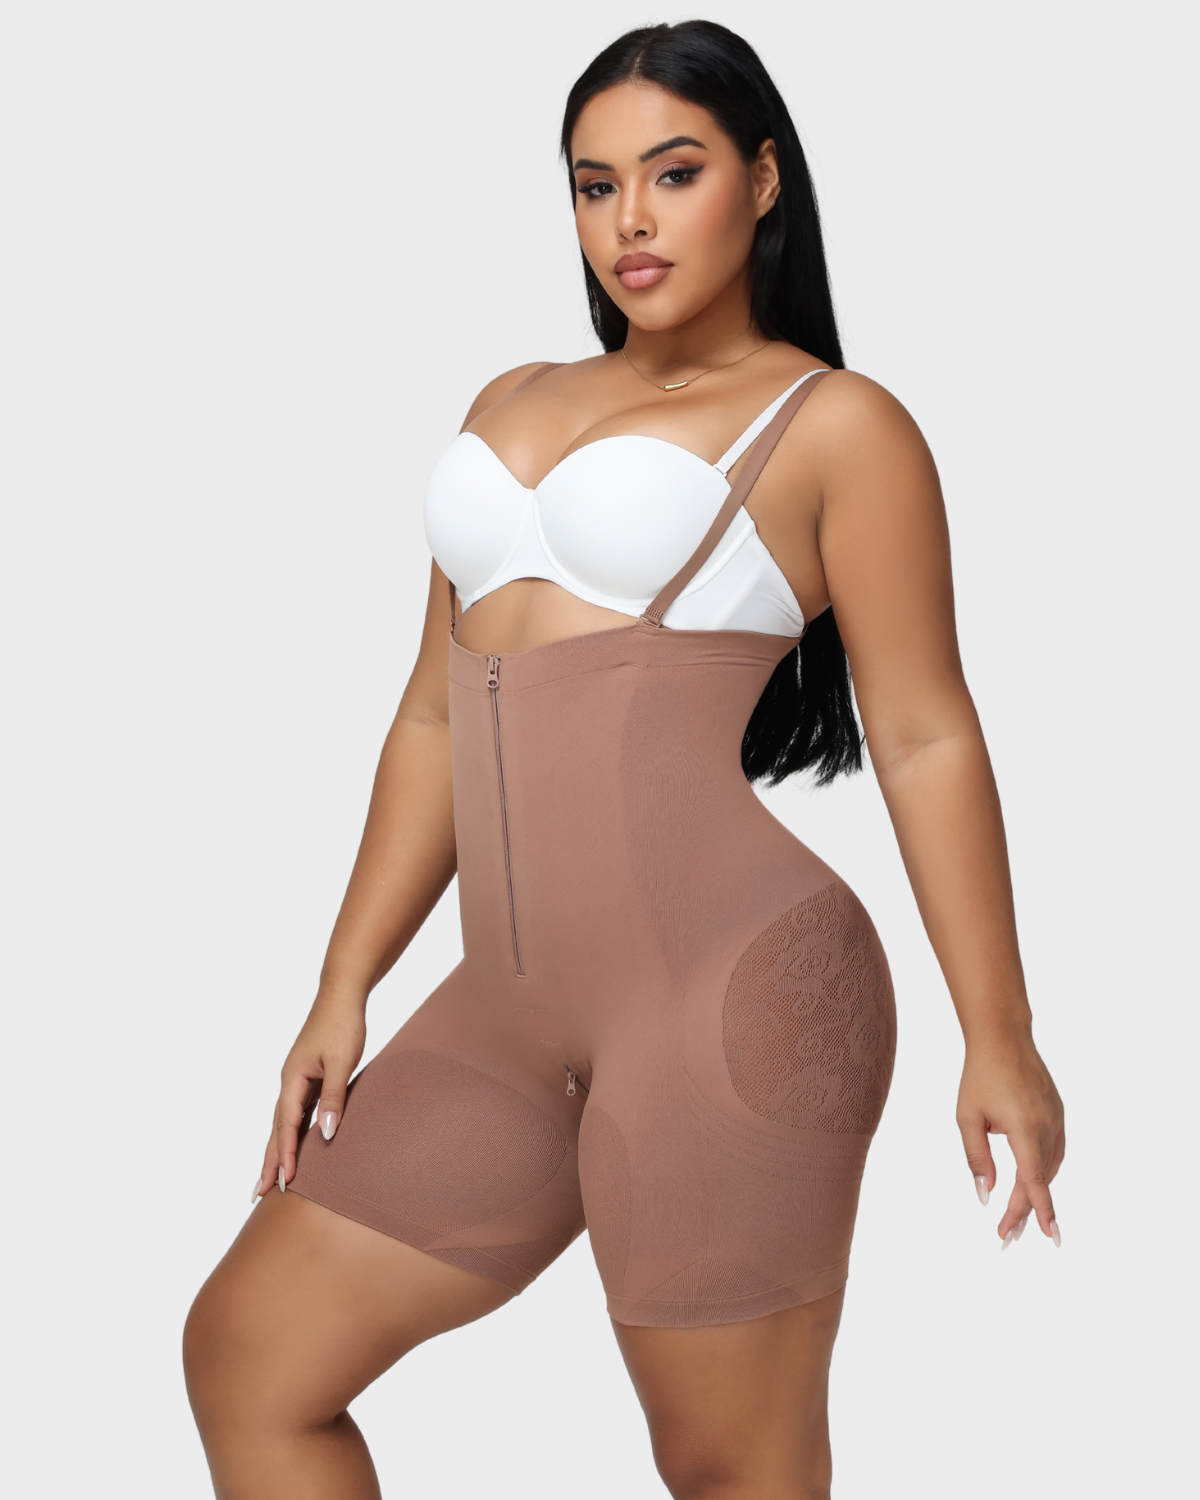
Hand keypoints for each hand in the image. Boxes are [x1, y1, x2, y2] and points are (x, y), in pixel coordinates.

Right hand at [250, 989, 366, 1200]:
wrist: (342, 995)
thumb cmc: (342, 1025)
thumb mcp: (342, 1063)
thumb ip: (333, 1099)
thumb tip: (325, 1135)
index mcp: (293, 1079)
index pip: (286, 1125)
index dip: (286, 1154)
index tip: (285, 1181)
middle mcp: (290, 1082)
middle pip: (276, 1128)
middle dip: (269, 1160)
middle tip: (259, 1192)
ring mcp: (296, 1079)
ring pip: (284, 1122)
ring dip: (278, 1149)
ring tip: (272, 1176)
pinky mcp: (307, 1076)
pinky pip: (296, 1112)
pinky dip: (292, 1131)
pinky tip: (296, 1143)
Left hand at [957, 1030, 1064, 1247]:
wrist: (1004, 1038)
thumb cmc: (980, 1077)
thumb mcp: (968, 1118)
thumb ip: (977, 1158)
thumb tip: (985, 1194)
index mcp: (1025, 1128)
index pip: (1035, 1179)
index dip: (1040, 1210)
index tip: (1046, 1236)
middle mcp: (1047, 1126)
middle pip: (1040, 1179)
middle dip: (1026, 1210)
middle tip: (1008, 1236)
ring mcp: (1057, 1120)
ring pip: (1050, 1167)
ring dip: (1036, 1192)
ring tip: (1016, 1217)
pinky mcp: (1058, 1114)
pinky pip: (1054, 1151)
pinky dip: (1043, 1170)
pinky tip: (1031, 1182)